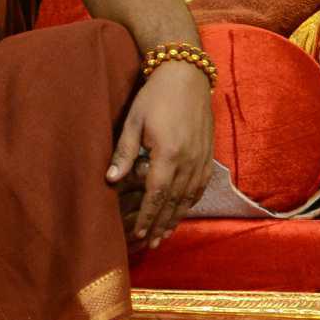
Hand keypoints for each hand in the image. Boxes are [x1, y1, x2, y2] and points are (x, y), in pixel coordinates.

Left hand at [107, 59, 216, 249]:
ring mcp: (201, 159)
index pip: (156, 194)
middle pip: (174, 202)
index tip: (139, 234)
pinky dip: (190, 203)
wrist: (187, 75)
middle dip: (161, 224)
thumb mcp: (134, 120)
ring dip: (176, 218)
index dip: (148, 216)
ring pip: (189, 198)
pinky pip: (200, 186)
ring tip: (164, 235)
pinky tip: (182, 211)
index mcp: (168, 154)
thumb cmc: (156, 96)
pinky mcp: (208, 155)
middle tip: (151, 244)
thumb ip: (125, 152)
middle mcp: (188, 161)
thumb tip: (111, 179)